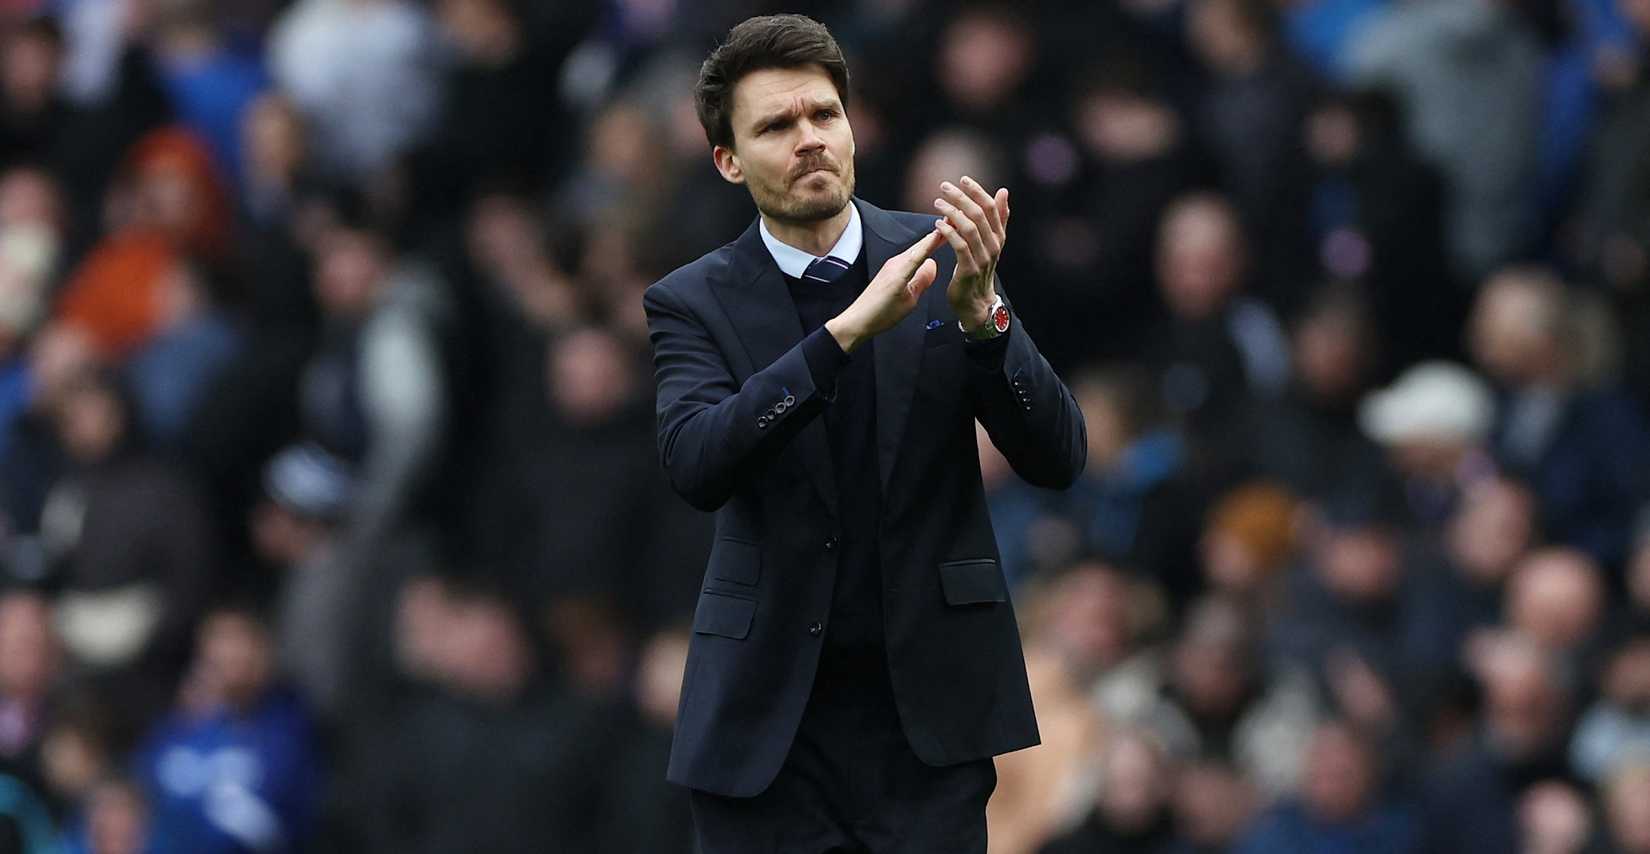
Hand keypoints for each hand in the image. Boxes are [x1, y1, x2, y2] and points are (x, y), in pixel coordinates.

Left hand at [825, 229, 944, 352]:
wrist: (859, 319)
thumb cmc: (880, 314)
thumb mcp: (909, 300)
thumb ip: (922, 281)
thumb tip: (932, 266)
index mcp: (902, 269)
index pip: (923, 248)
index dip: (937, 237)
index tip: (949, 225)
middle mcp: (895, 263)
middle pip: (919, 246)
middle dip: (934, 236)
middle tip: (950, 224)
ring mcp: (891, 266)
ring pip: (914, 251)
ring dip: (927, 244)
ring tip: (942, 237)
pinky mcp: (888, 271)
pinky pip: (908, 259)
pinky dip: (919, 254)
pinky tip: (924, 254)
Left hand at [933, 176, 1010, 329]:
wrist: (976, 301)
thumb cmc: (980, 269)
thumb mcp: (992, 242)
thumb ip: (998, 217)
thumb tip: (1003, 191)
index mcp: (999, 236)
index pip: (991, 207)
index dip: (977, 191)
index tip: (963, 179)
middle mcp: (994, 245)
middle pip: (979, 214)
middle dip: (961, 197)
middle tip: (945, 187)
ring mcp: (983, 257)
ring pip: (969, 228)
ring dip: (952, 212)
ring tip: (938, 203)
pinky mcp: (969, 269)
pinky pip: (959, 245)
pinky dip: (948, 232)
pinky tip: (938, 224)